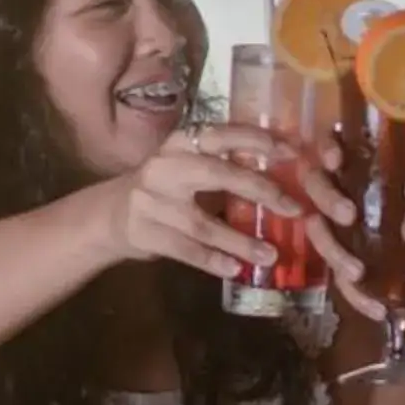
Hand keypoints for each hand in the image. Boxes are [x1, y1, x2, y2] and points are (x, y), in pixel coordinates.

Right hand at [97, 124, 315, 281]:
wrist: (109, 216)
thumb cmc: (163, 188)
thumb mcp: (188, 166)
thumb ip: (225, 164)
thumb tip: (284, 170)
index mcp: (182, 142)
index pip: (224, 134)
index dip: (259, 140)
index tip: (293, 152)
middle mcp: (166, 166)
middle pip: (219, 174)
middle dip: (261, 191)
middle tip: (295, 208)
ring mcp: (152, 201)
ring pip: (205, 224)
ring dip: (241, 241)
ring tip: (271, 255)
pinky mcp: (145, 233)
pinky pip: (187, 250)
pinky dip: (213, 261)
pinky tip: (236, 270)